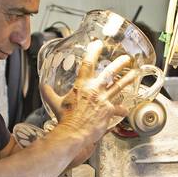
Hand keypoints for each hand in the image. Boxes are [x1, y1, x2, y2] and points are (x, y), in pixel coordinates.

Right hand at [42, 40, 137, 163]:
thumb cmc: (65, 119)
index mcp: (82, 85)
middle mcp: (95, 89)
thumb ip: (49, 93)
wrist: (74, 133)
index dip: (94, 51)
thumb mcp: (55, 103)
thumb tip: (42, 86)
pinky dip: (123, 109)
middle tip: (126, 58)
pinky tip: (126, 109)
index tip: (98, 44)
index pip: (88, 63)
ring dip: (128, 78)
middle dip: (120, 63)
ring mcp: (103, 100)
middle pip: (110, 72)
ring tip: (135, 73)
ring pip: (119, 86)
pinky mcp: (109, 111)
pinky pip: (119, 108)